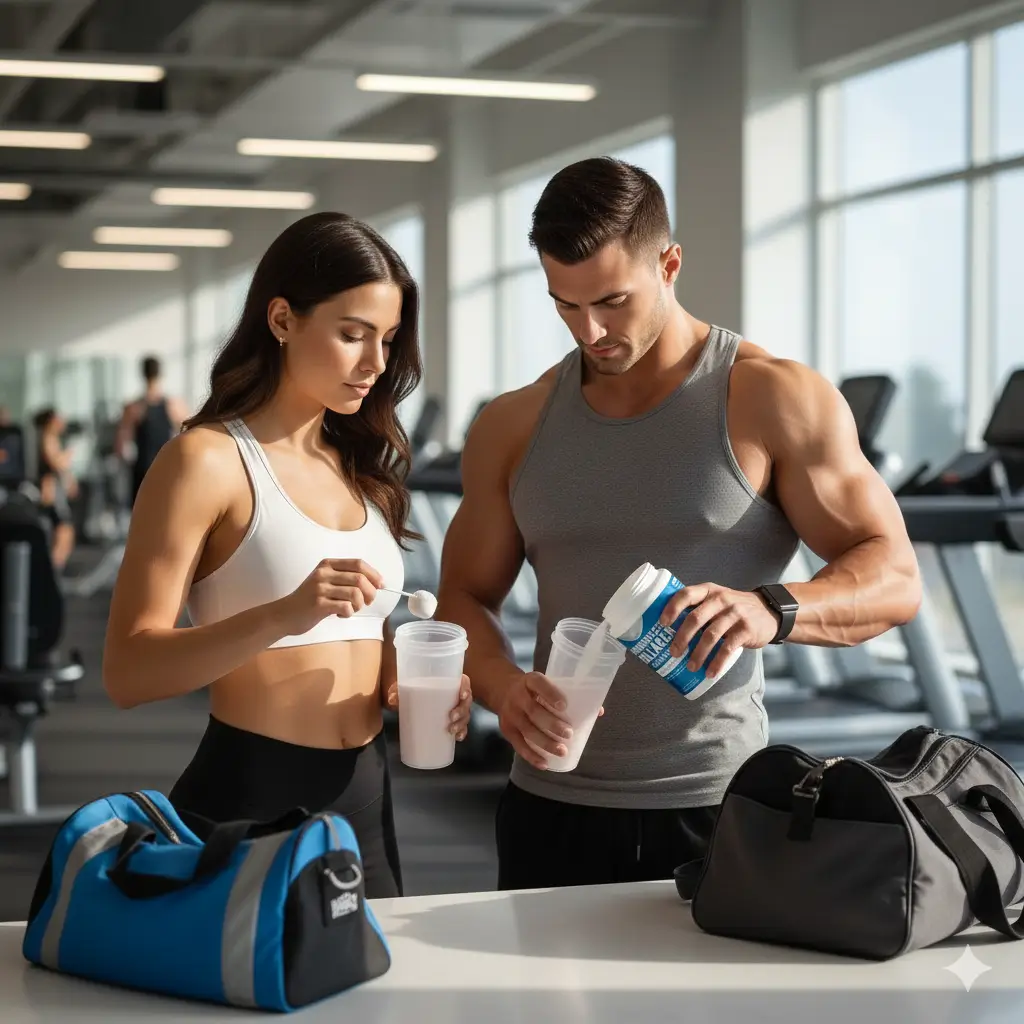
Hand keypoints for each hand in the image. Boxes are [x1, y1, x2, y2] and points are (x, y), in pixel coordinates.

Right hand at [275, 558, 382, 635]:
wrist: (285, 614)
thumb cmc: (310, 599)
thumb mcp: (326, 581)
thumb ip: (346, 579)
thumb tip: (376, 584)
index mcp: (328, 564)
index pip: (358, 564)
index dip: (374, 574)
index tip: (381, 585)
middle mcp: (324, 573)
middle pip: (360, 579)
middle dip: (370, 593)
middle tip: (367, 602)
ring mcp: (320, 588)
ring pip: (355, 594)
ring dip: (359, 605)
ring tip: (351, 609)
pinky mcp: (318, 604)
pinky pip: (346, 607)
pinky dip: (348, 613)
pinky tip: (340, 614)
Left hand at [386, 675, 473, 740]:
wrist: (414, 697)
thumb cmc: (415, 687)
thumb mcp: (406, 687)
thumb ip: (398, 690)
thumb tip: (392, 699)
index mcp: (450, 681)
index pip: (464, 682)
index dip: (467, 688)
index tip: (462, 695)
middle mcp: (456, 694)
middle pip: (466, 701)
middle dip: (462, 710)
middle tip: (451, 717)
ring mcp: (457, 708)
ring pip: (465, 715)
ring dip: (461, 724)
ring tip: (451, 730)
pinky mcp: (454, 720)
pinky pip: (463, 727)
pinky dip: (462, 732)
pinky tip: (457, 738)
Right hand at [498, 671, 584, 770]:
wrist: (502, 690)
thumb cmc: (534, 689)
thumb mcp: (545, 684)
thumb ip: (569, 695)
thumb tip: (598, 711)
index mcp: (530, 681)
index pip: (539, 684)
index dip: (550, 694)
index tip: (564, 706)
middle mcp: (517, 696)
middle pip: (533, 711)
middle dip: (551, 724)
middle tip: (569, 733)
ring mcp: (510, 714)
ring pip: (527, 730)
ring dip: (545, 743)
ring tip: (562, 751)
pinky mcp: (507, 729)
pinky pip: (518, 745)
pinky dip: (531, 756)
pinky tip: (545, 763)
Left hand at [659, 583, 780, 678]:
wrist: (769, 612)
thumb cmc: (734, 609)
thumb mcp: (718, 600)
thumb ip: (699, 608)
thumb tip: (669, 630)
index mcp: (709, 590)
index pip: (686, 594)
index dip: (672, 608)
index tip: (662, 623)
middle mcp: (721, 599)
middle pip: (696, 618)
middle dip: (682, 637)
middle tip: (674, 653)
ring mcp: (735, 614)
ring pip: (711, 635)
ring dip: (698, 654)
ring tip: (691, 667)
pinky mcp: (746, 629)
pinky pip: (728, 648)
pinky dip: (717, 662)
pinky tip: (710, 672)